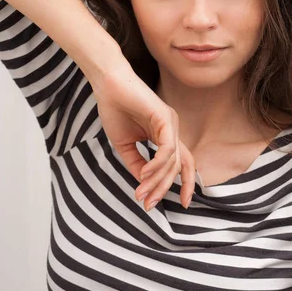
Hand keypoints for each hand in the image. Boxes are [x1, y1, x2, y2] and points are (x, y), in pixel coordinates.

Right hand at [91, 63, 195, 210]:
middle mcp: (173, 130)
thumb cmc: (115, 110)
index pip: (183, 164)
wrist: (107, 85)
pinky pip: (167, 148)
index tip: (179, 204)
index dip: (185, 184)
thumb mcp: (125, 145)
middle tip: (150, 205)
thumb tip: (143, 185)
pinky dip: (157, 164)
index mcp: (167, 135)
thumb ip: (136, 164)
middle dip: (166, 189)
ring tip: (141, 193)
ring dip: (156, 181)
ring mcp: (171, 123)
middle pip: (181, 166)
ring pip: (172, 161)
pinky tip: (143, 174)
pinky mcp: (164, 117)